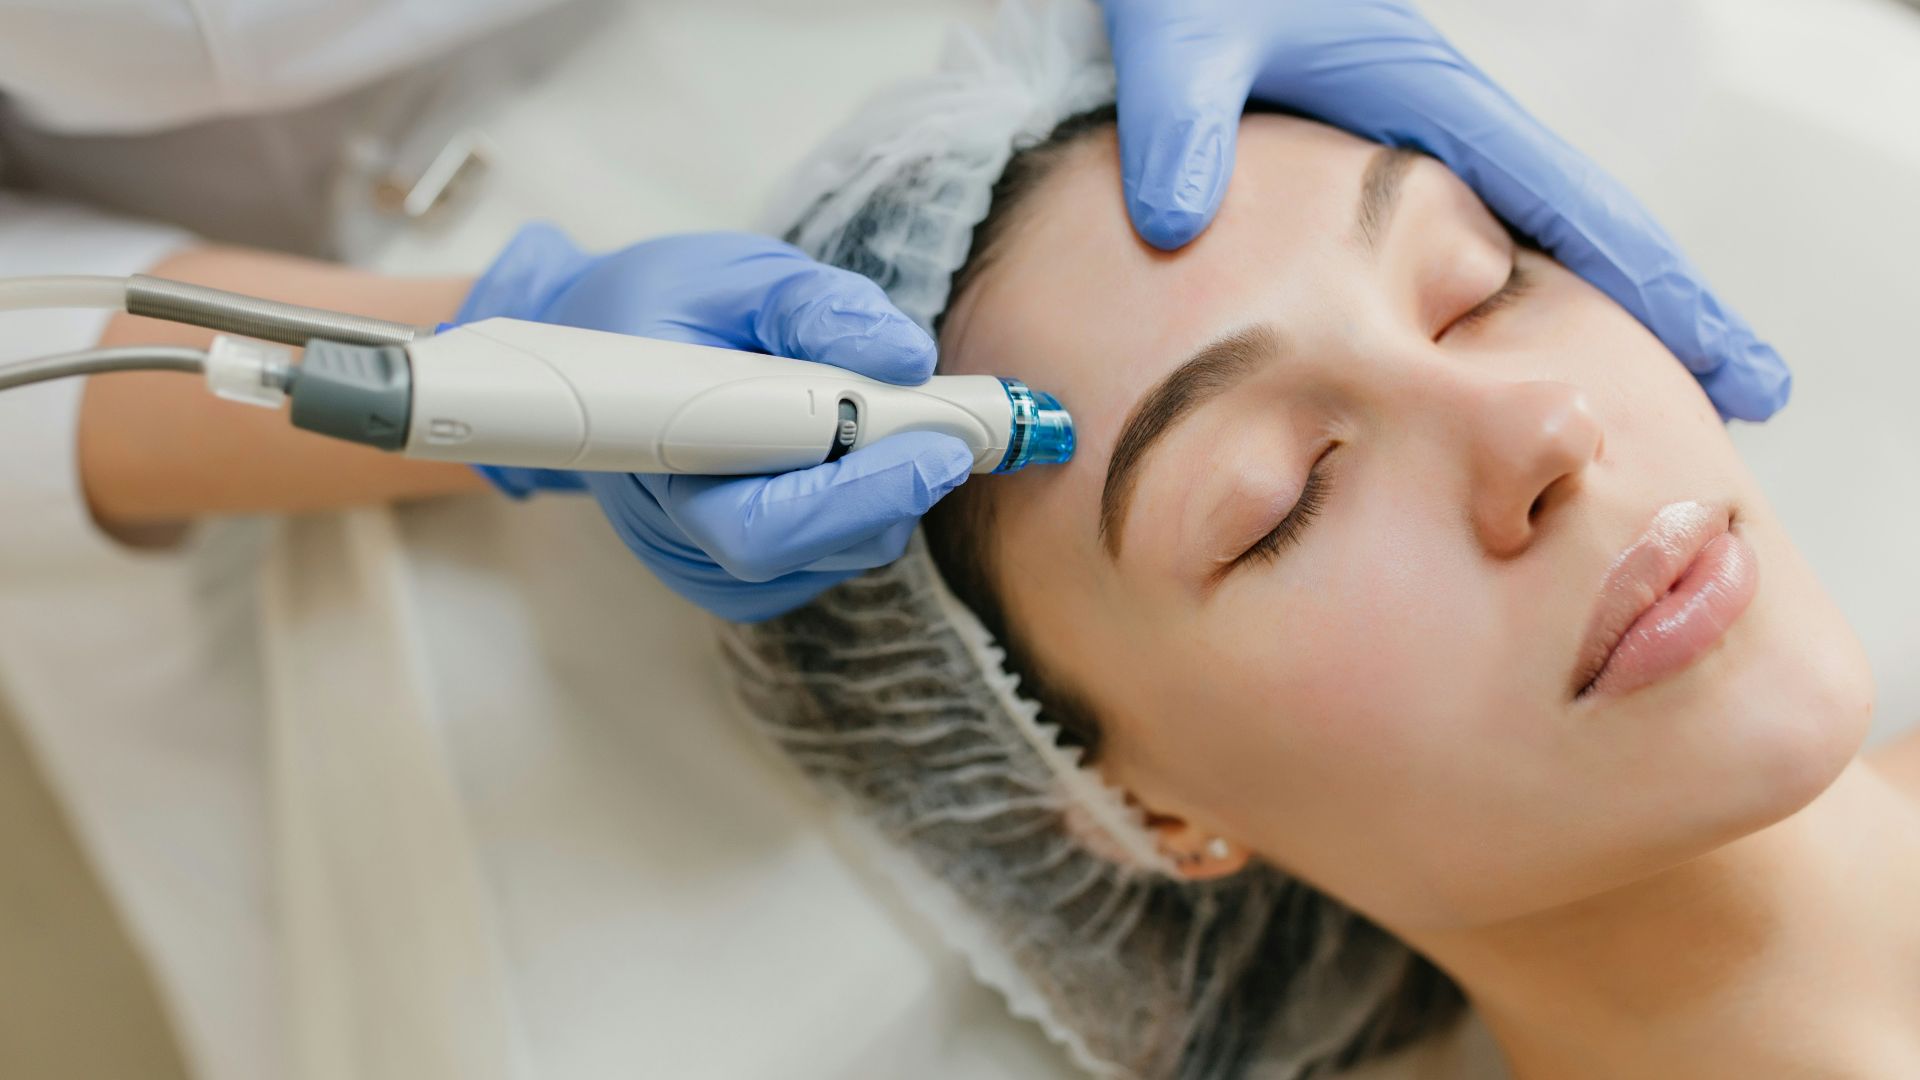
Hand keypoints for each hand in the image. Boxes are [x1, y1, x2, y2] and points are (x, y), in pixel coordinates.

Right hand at [458, 224, 972, 620]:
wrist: (601, 351)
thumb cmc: (663, 308)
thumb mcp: (734, 276)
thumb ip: (816, 307)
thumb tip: (905, 354)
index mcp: (655, 458)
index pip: (761, 522)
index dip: (855, 494)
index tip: (937, 446)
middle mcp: (678, 533)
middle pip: (810, 549)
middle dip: (893, 490)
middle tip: (957, 430)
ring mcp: (708, 566)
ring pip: (834, 554)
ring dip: (887, 489)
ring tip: (901, 415)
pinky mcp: (742, 578)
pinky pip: (832, 556)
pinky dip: (868, 503)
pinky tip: (862, 449)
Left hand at [1101, 0, 1788, 419]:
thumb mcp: (1185, 40)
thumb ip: (1184, 119)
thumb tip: (1175, 221)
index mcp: (1428, 99)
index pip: (1568, 204)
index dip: (1649, 286)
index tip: (1720, 359)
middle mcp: (1447, 127)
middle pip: (1587, 228)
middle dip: (1669, 309)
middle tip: (1744, 394)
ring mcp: (1423, 149)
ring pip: (1541, 237)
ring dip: (1609, 309)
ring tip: (1672, 391)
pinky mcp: (1386, 166)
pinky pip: (1479, 238)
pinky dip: (1529, 292)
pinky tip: (1530, 352)